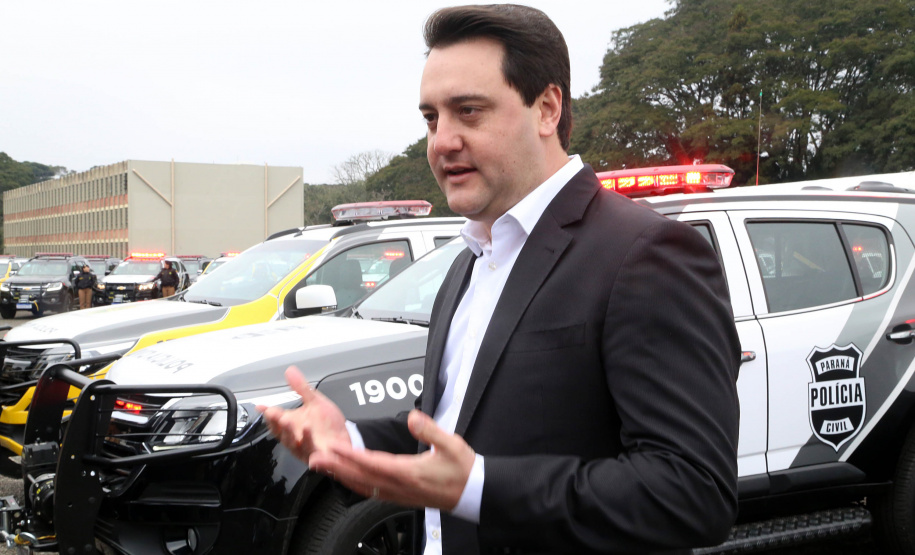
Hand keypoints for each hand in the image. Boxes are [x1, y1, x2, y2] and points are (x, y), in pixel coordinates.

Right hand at [257, 366, 349, 461]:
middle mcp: (296, 438)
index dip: (269, 414)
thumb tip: (290, 371)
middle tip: (277, 414)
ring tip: (295, 423)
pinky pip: (312, 455)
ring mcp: (305, 449)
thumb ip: (301, 388)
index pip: (276, 420)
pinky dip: (310, 448)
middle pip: (282, 434)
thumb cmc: (328, 425)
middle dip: (279, 424)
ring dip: (293, 435)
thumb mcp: (315, 402)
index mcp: (292, 425)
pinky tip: (309, 438)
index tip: (262, 407)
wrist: (345, 440)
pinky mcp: (317, 458)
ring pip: (295, 445)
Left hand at [309, 410, 475, 510]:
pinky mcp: (399, 496)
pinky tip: (346, 479)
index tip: (334, 447)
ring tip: (323, 467)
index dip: (351, 455)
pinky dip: (354, 484)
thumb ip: (430, 430)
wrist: (471, 492)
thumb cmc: (462, 469)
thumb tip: (413, 417)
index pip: (373, 463)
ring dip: (341, 476)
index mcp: (409, 472)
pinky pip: (370, 491)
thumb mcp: (451, 444)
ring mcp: (397, 494)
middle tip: (315, 458)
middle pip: (361, 477)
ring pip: (362, 486)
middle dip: (336, 467)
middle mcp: (399, 486)